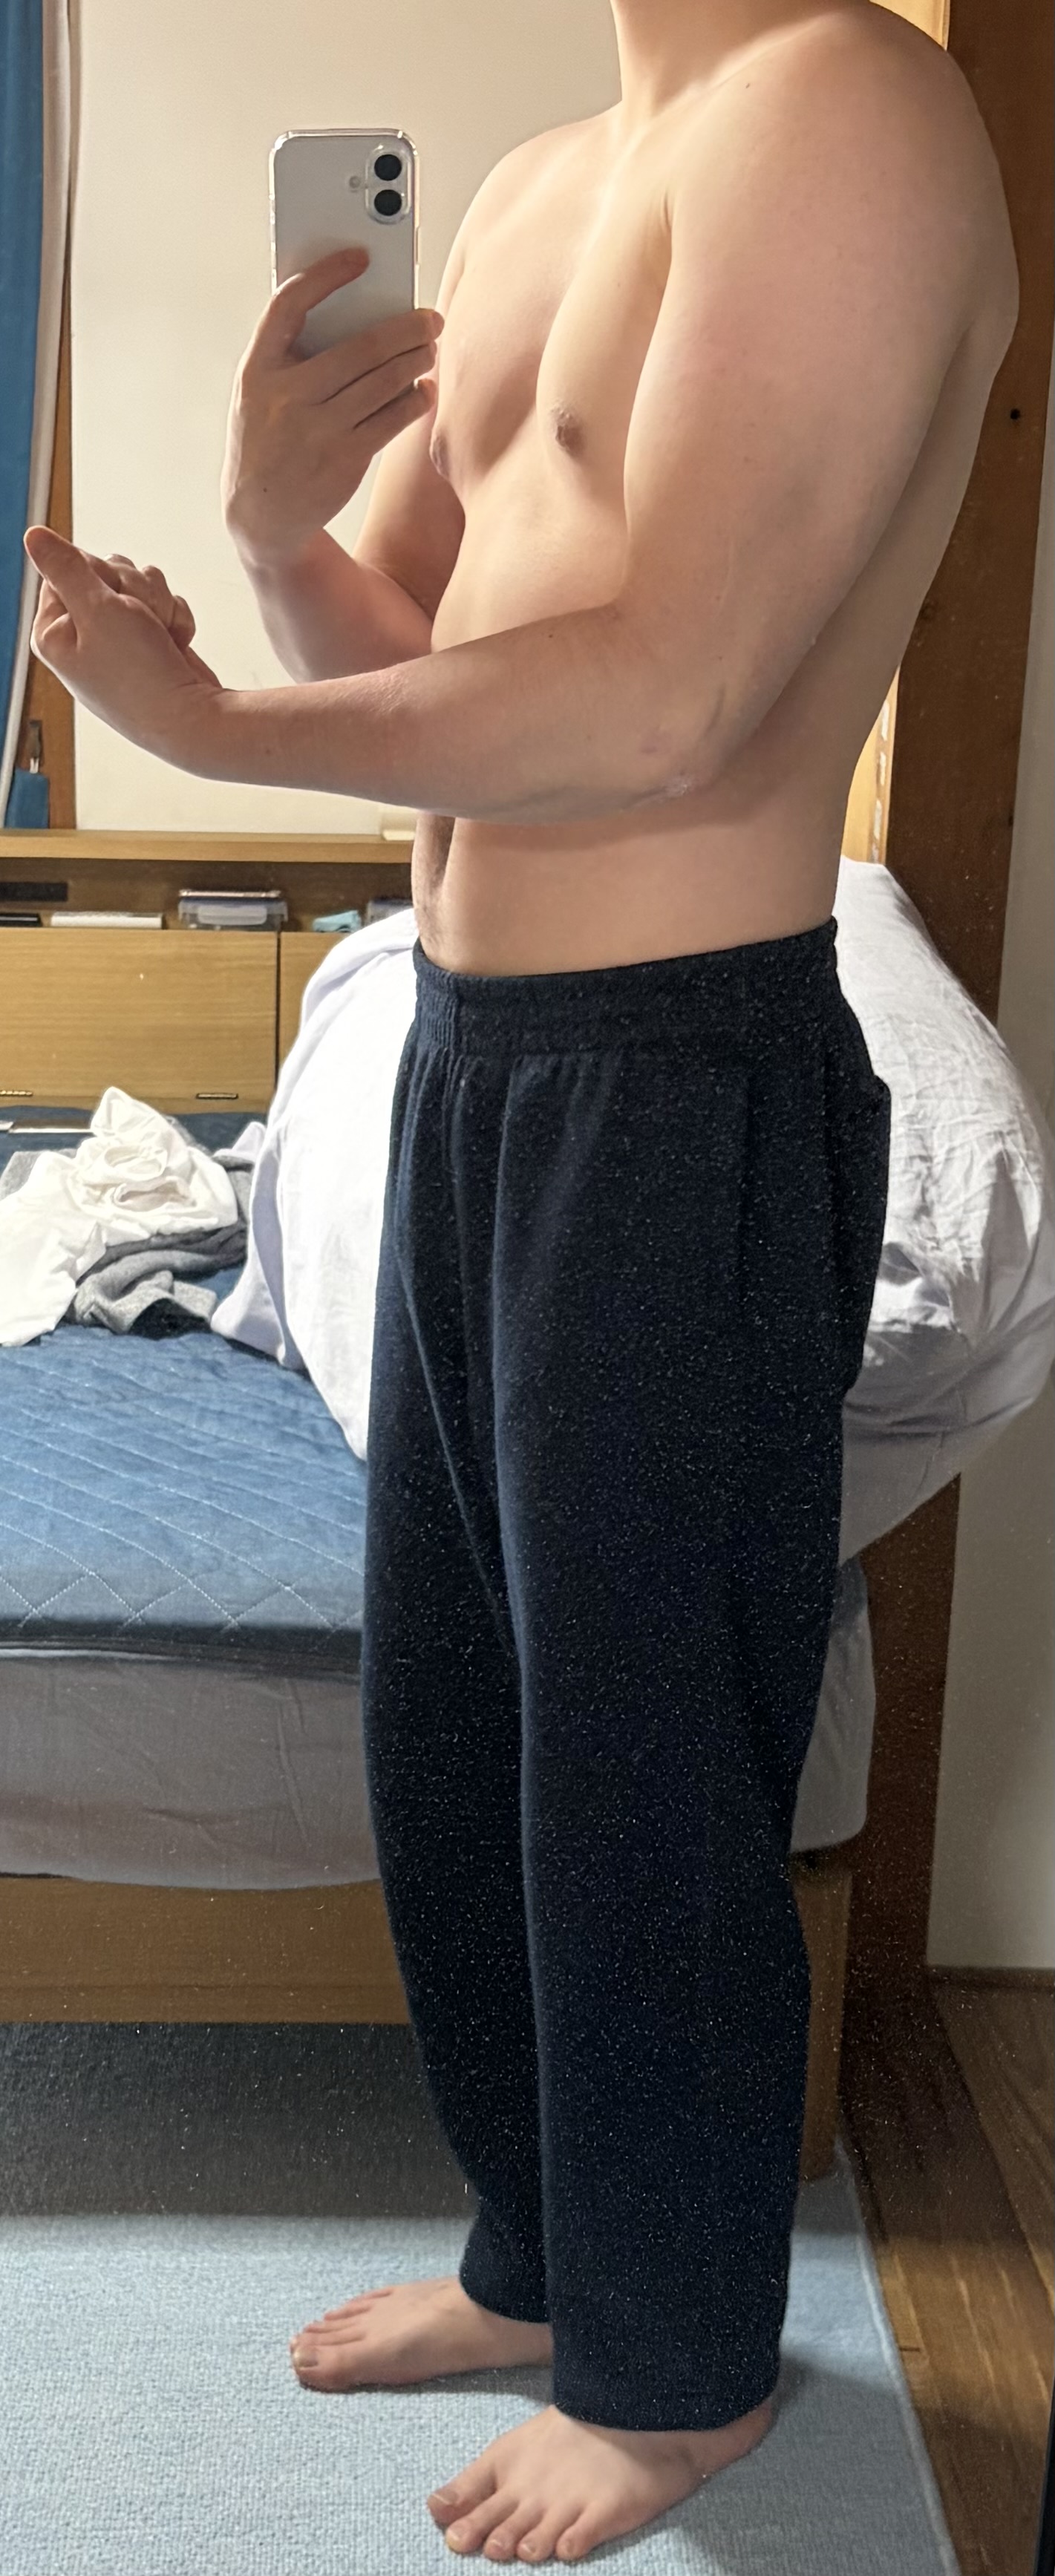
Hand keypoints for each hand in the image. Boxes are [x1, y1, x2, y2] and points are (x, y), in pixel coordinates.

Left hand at [23, 526, 223, 763]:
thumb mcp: (96, 610)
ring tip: (158, 637)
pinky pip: (165, 603)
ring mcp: (119, 638)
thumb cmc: (140, 678)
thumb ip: (65, 568)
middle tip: (138, 621)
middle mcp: (83, 634)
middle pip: (107, 569)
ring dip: (158, 603)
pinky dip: (175, 619)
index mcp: (55, 631)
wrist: (191, 718)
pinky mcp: (150, 640)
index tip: (111, 600)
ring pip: (141, 583)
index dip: (97, 573)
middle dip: (134, 588)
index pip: (67, 566)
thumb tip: (35, 536)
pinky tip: (173, 644)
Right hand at [221, 244, 442, 566]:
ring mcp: (316, 430)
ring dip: (416, 360)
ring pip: (383, 382)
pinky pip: (392, 419)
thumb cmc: (268, 438)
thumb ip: (293, 355)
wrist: (260, 513)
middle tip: (430, 318)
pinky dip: (415, 400)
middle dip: (405, 328)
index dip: (325, 275)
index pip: (289, 305)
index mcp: (257, 369)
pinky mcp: (344, 459)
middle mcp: (286, 397)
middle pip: (359, 348)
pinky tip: (424, 390)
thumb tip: (358, 314)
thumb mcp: (261, 393)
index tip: (359, 257)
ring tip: (431, 348)